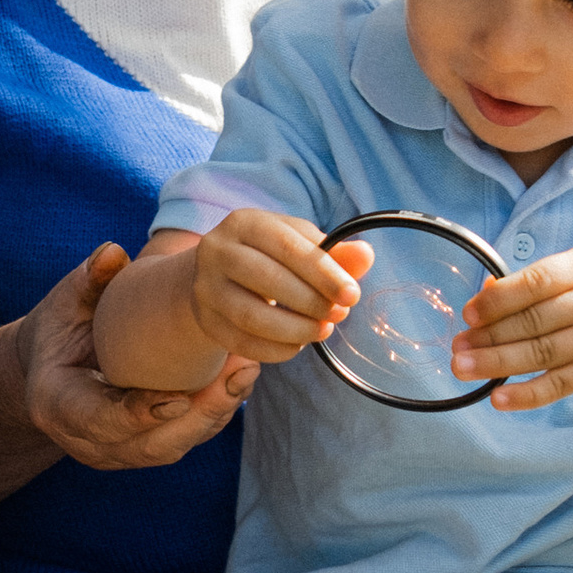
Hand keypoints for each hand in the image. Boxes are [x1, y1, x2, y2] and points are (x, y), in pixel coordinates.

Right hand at [23, 243, 259, 472]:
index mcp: (57, 404)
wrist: (56, 364)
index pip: (99, 420)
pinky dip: (215, 411)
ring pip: (173, 446)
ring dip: (215, 412)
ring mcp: (118, 452)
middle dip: (199, 415)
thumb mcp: (66, 300)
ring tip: (247, 370)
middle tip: (237, 374)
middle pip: (149, 445)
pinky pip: (184, 437)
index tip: (178, 399)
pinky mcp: (146, 448)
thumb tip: (113, 254)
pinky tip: (241, 377)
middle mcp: (87, 440)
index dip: (137, 414)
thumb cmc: (62, 327)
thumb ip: (89, 280)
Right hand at [190, 211, 375, 363]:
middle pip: (267, 279)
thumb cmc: (271, 257)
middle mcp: (216, 251)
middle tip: (338, 314)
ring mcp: (205, 287)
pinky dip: (277, 349)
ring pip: (251, 316)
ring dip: (295, 329)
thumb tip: (366, 254)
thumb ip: (334, 253)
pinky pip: (242, 343)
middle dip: (311, 302)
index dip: (323, 271)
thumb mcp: (300, 246)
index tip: (352, 294)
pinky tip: (298, 344)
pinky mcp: (206, 320)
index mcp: (244, 222)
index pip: (286, 245)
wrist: (221, 277)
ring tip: (322, 330)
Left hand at [456, 242, 572, 406]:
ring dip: (498, 364)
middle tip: (456, 347)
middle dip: (490, 336)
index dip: (499, 300)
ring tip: (464, 368)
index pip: (536, 282)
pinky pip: (561, 384)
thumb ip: (536, 282)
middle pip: (535, 321)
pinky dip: (528, 393)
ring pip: (543, 354)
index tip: (468, 314)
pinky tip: (499, 398)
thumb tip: (482, 293)